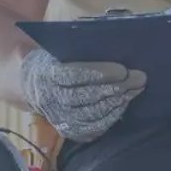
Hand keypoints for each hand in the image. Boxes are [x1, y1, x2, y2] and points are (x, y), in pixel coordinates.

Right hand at [19, 48, 146, 142]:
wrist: (31, 84)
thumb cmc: (53, 59)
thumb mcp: (59, 47)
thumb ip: (80, 45)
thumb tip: (112, 40)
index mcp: (46, 74)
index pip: (74, 75)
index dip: (100, 73)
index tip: (122, 69)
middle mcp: (50, 99)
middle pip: (85, 96)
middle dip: (115, 88)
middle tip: (139, 78)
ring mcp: (58, 118)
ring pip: (90, 115)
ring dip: (116, 103)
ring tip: (135, 90)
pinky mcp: (67, 130)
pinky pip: (91, 130)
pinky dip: (110, 118)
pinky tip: (122, 105)